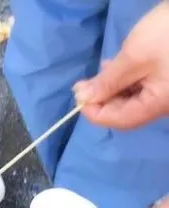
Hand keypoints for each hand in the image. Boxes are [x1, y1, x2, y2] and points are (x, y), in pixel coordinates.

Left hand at [73, 1, 168, 128]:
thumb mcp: (134, 57)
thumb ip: (107, 81)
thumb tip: (83, 99)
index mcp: (157, 105)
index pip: (118, 120)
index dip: (94, 112)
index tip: (77, 96)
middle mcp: (164, 105)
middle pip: (126, 111)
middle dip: (102, 98)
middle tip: (82, 83)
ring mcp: (168, 92)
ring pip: (135, 98)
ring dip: (114, 87)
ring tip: (101, 70)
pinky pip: (146, 85)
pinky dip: (129, 78)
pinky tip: (118, 64)